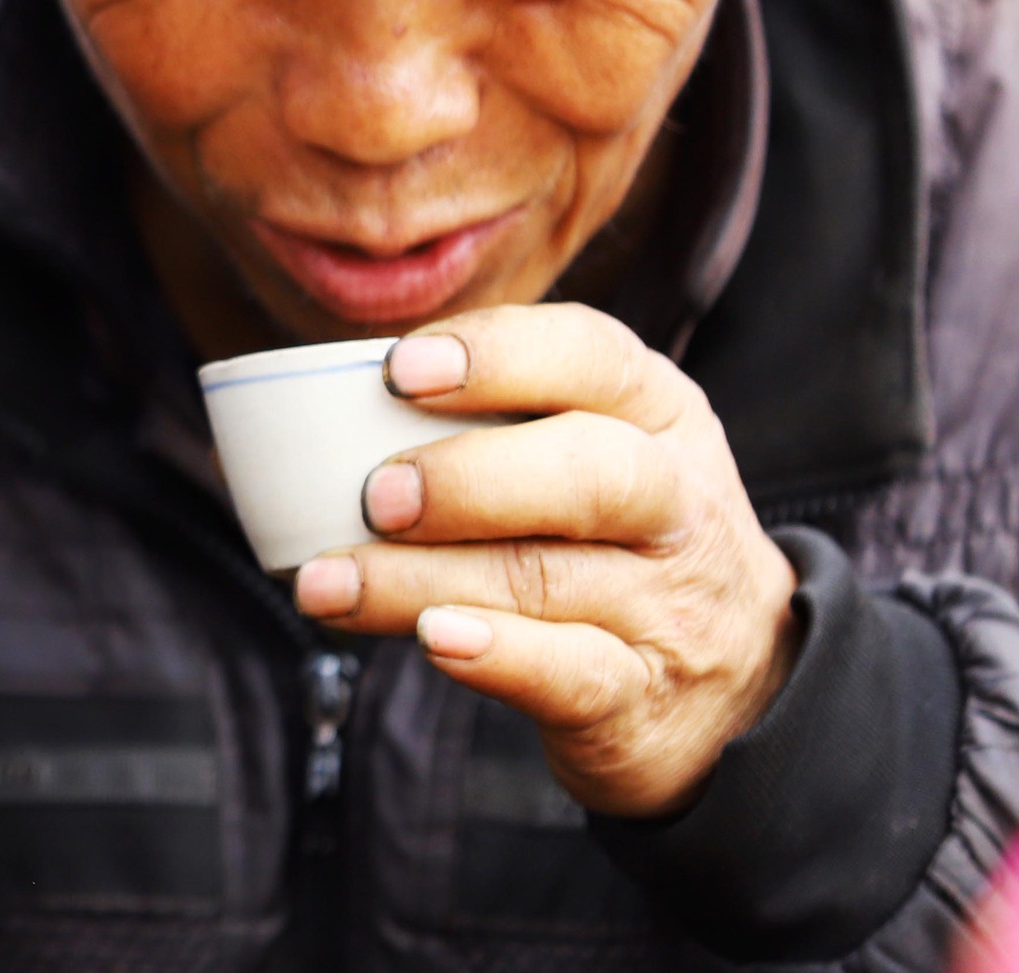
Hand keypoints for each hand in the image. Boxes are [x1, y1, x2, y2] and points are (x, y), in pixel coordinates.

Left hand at [291, 303, 798, 816]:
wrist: (739, 685)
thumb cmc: (610, 540)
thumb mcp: (585, 457)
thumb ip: (485, 426)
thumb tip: (316, 418)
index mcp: (655, 415)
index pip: (593, 357)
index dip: (496, 355)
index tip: (396, 371)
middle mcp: (677, 501)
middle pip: (594, 471)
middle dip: (471, 477)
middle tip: (376, 496)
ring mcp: (667, 604)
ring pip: (548, 579)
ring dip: (420, 580)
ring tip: (328, 582)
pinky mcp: (643, 699)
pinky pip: (572, 672)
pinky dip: (497, 654)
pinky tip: (432, 640)